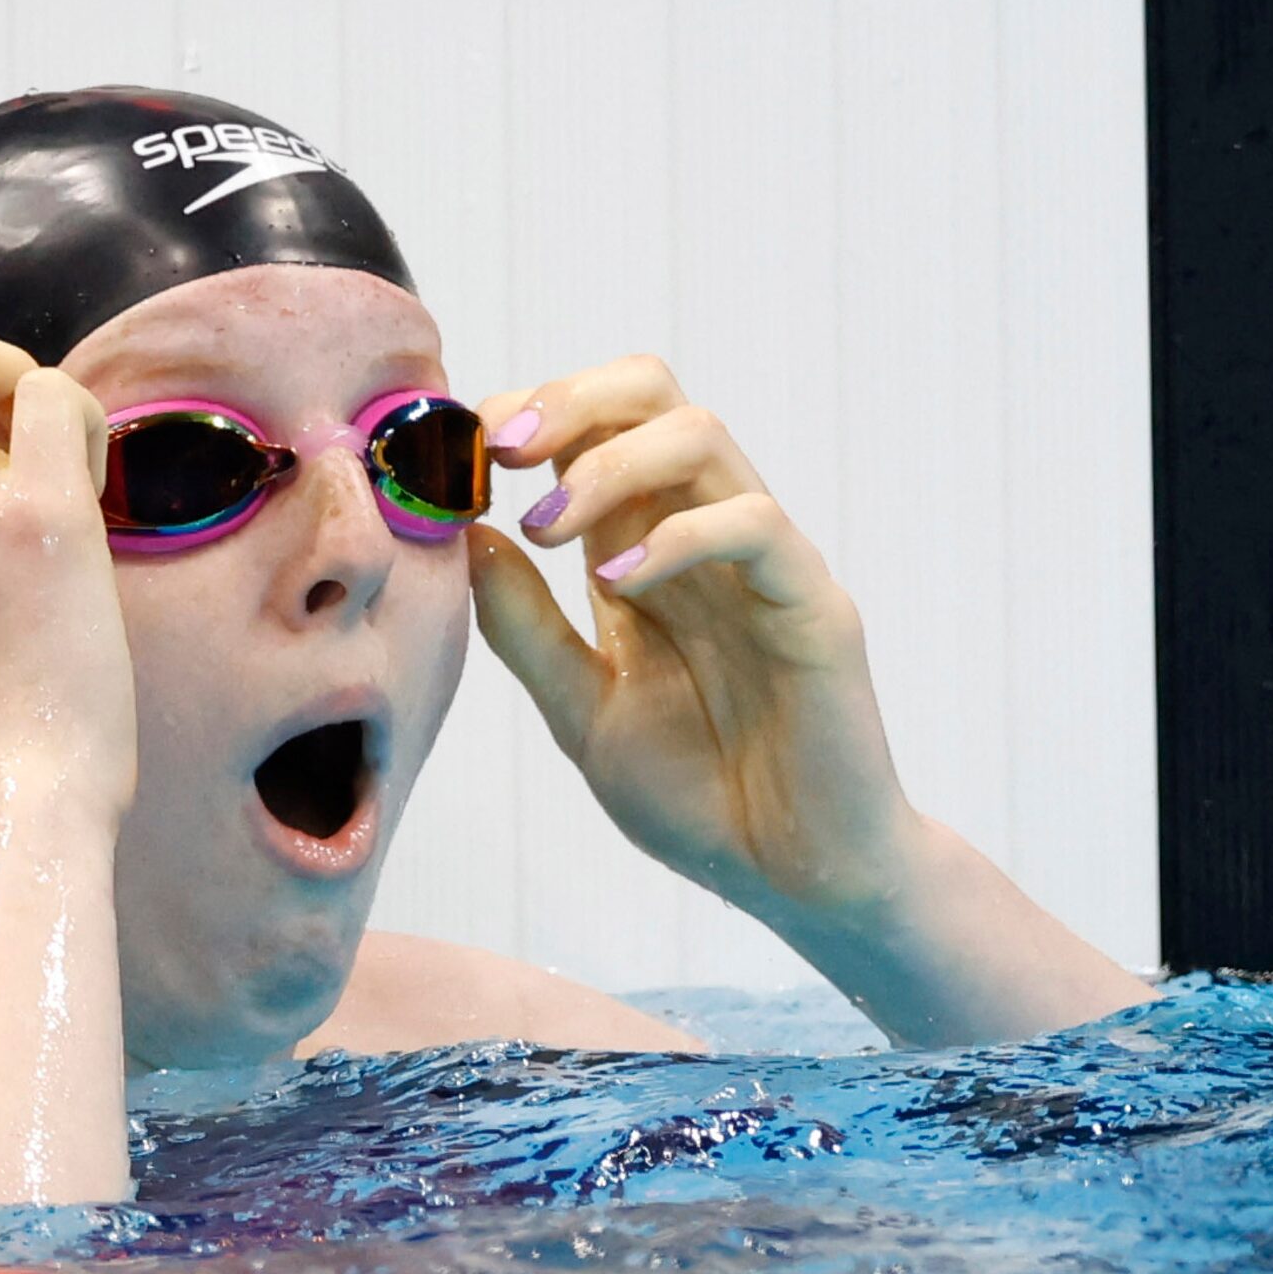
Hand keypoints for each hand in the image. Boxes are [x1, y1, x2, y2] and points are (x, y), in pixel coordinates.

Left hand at [471, 357, 921, 931]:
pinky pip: (753, 524)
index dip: (526, 415)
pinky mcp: (813, 604)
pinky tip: (616, 586)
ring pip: (701, 436)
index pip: (596, 428)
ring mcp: (764, 563)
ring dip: (607, 461)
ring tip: (545, 524)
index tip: (460, 456)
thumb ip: (527, 630)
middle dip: (566, 400)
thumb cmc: (701, 798)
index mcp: (649, 552)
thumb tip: (466, 537)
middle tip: (498, 450)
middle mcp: (706, 537)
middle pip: (652, 395)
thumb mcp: (584, 712)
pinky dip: (675, 536)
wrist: (794, 878)